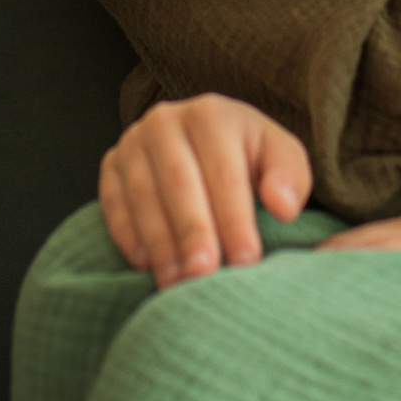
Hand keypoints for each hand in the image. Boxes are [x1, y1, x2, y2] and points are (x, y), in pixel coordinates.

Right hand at [99, 93, 310, 285]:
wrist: (206, 143)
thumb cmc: (250, 159)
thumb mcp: (280, 158)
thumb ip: (290, 178)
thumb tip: (282, 206)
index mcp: (212, 115)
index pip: (224, 174)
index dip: (235, 220)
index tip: (246, 262)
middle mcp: (166, 121)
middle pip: (178, 183)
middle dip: (192, 233)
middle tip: (204, 276)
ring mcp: (133, 142)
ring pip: (143, 195)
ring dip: (160, 244)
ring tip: (178, 285)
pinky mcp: (111, 165)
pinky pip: (113, 202)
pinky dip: (128, 236)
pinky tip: (146, 266)